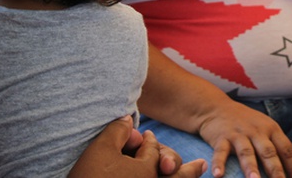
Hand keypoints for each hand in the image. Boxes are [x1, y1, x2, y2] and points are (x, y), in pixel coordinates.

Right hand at [69, 117, 206, 177]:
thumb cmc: (88, 176)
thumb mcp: (100, 149)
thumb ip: (117, 130)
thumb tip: (128, 119)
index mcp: (145, 171)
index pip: (153, 152)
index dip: (150, 143)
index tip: (147, 137)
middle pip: (174, 175)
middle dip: (188, 170)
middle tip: (202, 165)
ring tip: (198, 173)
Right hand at [198, 102, 291, 177]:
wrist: (216, 107)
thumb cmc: (246, 121)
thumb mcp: (268, 129)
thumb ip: (285, 147)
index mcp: (271, 129)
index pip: (286, 148)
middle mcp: (256, 131)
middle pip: (268, 152)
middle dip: (275, 169)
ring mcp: (238, 134)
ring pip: (246, 152)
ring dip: (250, 167)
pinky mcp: (221, 137)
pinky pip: (220, 151)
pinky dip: (218, 163)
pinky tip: (218, 175)